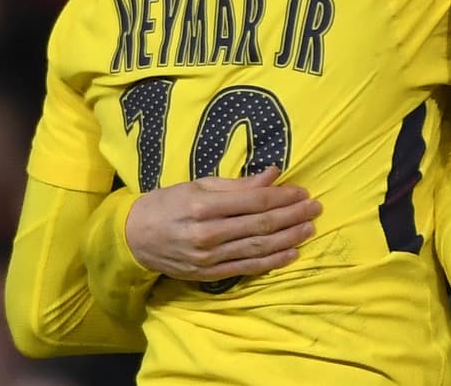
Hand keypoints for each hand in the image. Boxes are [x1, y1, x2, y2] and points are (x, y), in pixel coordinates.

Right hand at [125, 167, 320, 280]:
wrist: (134, 238)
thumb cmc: (168, 203)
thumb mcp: (199, 184)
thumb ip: (238, 184)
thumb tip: (274, 174)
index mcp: (204, 205)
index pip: (254, 201)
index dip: (282, 196)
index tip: (303, 191)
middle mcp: (207, 233)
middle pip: (260, 225)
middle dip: (292, 216)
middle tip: (316, 208)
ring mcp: (209, 257)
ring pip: (258, 248)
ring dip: (289, 239)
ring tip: (310, 229)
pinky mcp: (209, 274)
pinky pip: (247, 268)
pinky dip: (272, 262)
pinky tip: (291, 254)